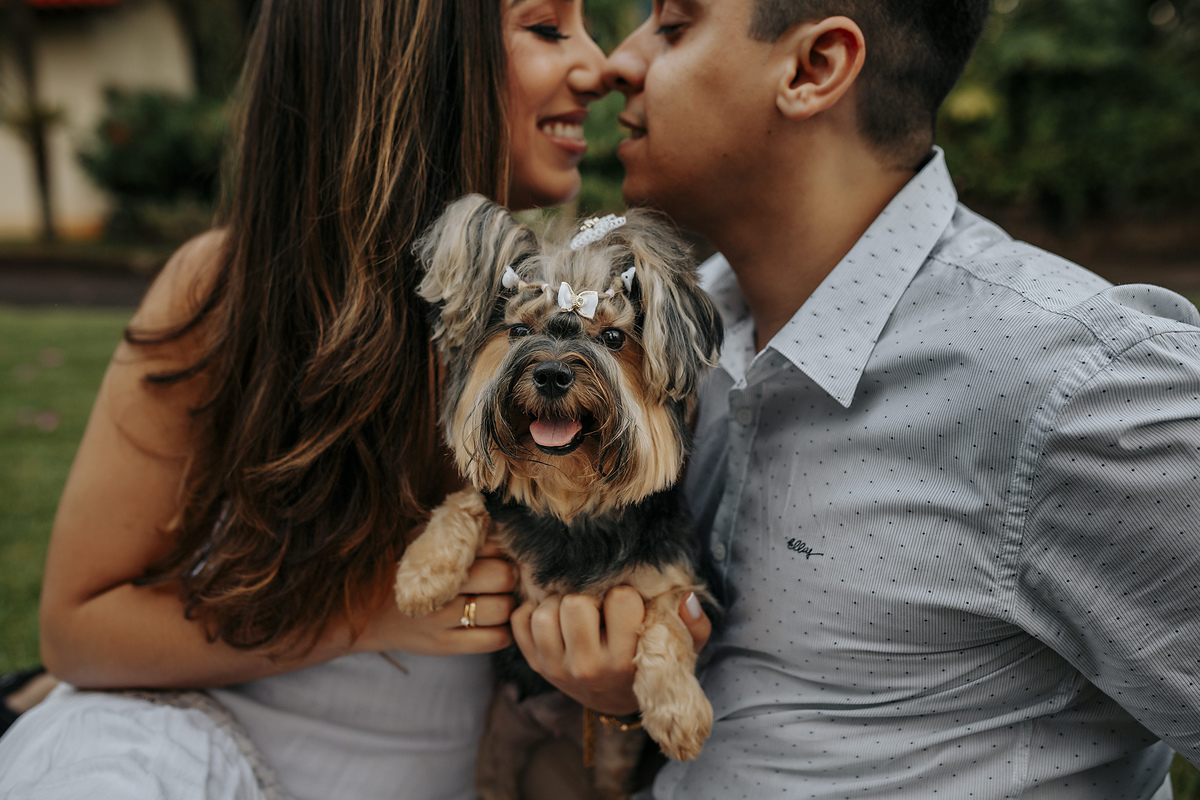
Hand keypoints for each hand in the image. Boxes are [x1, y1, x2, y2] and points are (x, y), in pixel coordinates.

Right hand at [356, 538, 515, 656]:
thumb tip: (491, 514)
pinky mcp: (445, 647)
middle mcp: (439, 589)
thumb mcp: (419, 540)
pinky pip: (495, 640)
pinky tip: (488, 623)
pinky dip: (501, 631)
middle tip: (500, 578)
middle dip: (507, 575)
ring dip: (505, 604)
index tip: (496, 555)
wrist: (362, 612)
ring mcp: (441, 621)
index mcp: (435, 556)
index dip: (501, 549)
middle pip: (501, 577)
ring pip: (501, 610)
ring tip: (493, 599)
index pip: (492, 546)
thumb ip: (453, 529)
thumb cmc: (399, 568)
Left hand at [511, 586, 711, 715]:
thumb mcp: (683, 649)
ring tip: (574, 610)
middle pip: (575, 605)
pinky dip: (532, 611)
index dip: (624, 595)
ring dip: (558, 603)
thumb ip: (694, 624)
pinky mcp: (534, 663)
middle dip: (587, 596)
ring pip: (543, 613)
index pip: (621, 600)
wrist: (615, 700)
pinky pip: (519, 620)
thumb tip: (685, 598)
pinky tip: (554, 618)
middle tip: (596, 604)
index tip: (626, 604)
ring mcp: (555, 668)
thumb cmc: (649, 663)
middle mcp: (587, 668)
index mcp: (625, 660)